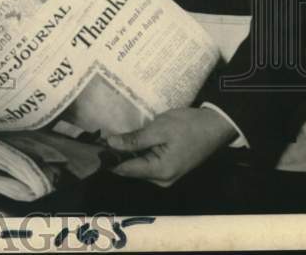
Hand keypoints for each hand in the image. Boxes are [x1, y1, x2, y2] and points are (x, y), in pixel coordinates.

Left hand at [107, 107, 237, 186]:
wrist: (215, 126)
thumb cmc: (188, 126)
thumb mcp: (159, 129)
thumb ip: (134, 139)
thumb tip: (110, 143)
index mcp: (159, 172)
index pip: (125, 170)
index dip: (106, 160)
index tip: (90, 149)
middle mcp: (162, 179)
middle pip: (130, 169)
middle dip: (115, 156)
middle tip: (96, 138)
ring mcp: (166, 175)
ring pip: (138, 166)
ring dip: (125, 153)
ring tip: (108, 137)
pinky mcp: (169, 167)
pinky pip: (147, 162)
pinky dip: (137, 153)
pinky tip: (128, 140)